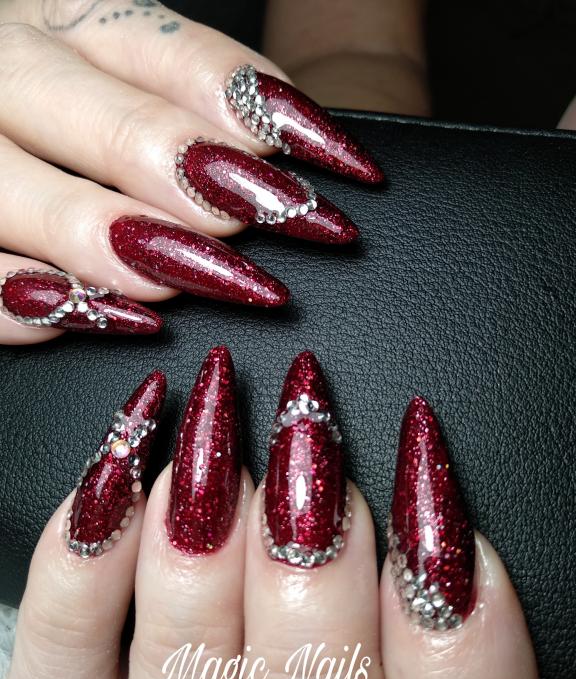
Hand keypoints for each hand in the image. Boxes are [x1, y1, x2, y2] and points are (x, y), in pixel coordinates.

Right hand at [0, 1, 382, 344]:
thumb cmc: (81, 119)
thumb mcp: (133, 78)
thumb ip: (201, 102)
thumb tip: (307, 152)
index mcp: (65, 22)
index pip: (167, 51)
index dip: (258, 109)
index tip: (342, 168)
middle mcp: (7, 71)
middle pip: (83, 113)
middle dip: (177, 166)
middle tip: (266, 214)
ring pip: (8, 191)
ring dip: (100, 239)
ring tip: (180, 277)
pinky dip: (24, 302)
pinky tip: (97, 317)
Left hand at [3, 349, 544, 678]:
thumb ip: (447, 641)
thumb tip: (432, 509)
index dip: (452, 593)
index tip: (421, 473)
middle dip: (310, 532)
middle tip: (304, 423)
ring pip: (189, 672)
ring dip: (205, 534)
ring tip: (212, 433)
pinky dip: (84, 576)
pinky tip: (117, 480)